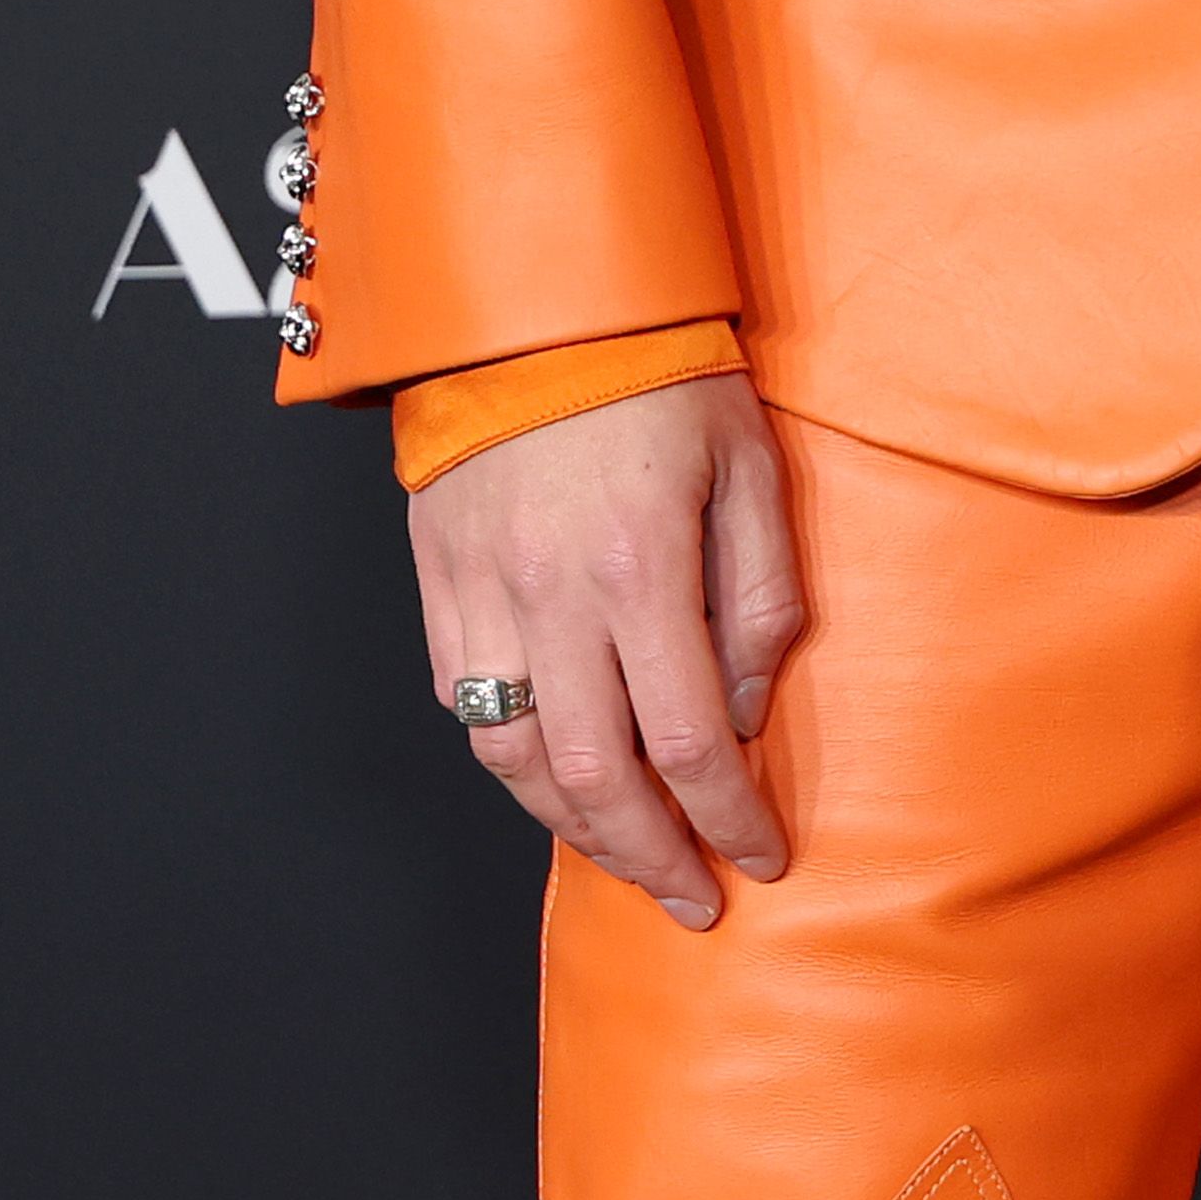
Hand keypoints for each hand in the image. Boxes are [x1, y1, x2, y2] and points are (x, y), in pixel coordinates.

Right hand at [408, 371, 805, 928]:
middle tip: (695, 898)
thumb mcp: (750, 463)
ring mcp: (485, 595)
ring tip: (627, 860)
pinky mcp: (440, 584)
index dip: (729, 816)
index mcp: (643, 567)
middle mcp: (555, 597)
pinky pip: (464, 705)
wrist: (541, 301)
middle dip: (651, 857)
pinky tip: (551, 781)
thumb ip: (758, 592)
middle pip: (596, 778)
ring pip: (515, 761)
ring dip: (574, 830)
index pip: (691, 739)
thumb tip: (744, 705)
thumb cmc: (661, 370)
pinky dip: (509, 762)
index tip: (760, 855)